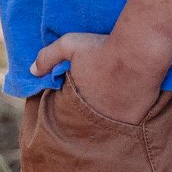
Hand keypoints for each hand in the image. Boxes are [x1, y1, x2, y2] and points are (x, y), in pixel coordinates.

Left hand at [31, 30, 166, 124]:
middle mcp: (93, 117)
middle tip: (93, 105)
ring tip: (109, 109)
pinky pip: (126, 127)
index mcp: (76, 100)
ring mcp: (115, 122)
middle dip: (86, 115)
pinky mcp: (134, 122)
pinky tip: (126, 111)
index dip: (70, 103)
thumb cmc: (103, 48)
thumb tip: (32, 71)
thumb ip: (49, 56)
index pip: (66, 110)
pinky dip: (125, 122)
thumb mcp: (70, 44)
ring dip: (106, 119)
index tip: (76, 95)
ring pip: (106, 126)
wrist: (139, 53)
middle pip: (85, 121)